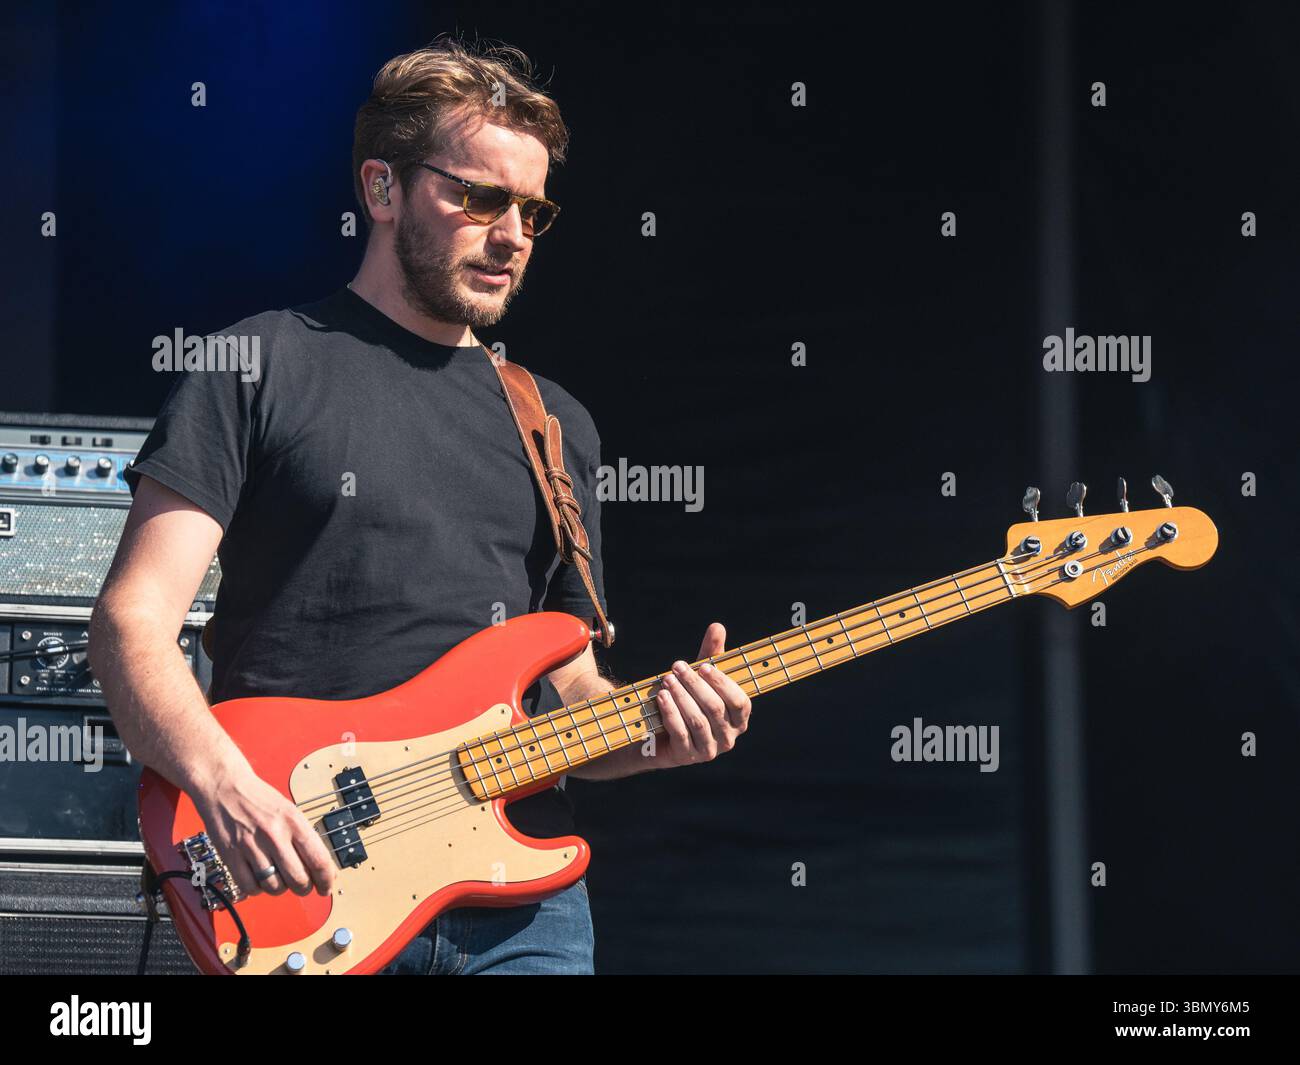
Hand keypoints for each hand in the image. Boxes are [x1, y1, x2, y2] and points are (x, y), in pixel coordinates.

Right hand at [190, 760, 335, 898]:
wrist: (225, 787)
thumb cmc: (259, 800)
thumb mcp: (290, 811)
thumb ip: (303, 837)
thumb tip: (319, 868)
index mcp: (293, 821)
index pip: (318, 859)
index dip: (326, 880)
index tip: (326, 888)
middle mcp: (274, 834)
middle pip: (298, 879)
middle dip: (304, 888)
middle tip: (302, 885)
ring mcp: (251, 846)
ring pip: (274, 887)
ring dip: (280, 889)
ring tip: (278, 878)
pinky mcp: (231, 856)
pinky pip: (250, 887)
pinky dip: (257, 889)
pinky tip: (259, 878)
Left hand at [652, 622, 751, 766]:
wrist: (658, 733)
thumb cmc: (687, 700)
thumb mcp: (700, 677)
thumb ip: (711, 654)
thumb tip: (717, 626)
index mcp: (739, 719)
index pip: (739, 702)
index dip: (722, 683)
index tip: (703, 666)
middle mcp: (729, 738)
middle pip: (715, 708)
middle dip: (694, 685)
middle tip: (677, 667)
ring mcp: (709, 751)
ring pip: (698, 720)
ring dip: (681, 697)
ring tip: (667, 680)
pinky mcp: (687, 757)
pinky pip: (680, 733)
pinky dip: (670, 712)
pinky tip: (661, 696)